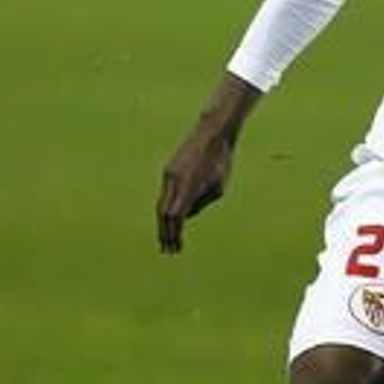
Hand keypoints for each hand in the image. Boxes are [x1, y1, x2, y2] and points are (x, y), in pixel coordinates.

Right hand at [157, 129, 234, 253]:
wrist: (212, 134)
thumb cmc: (221, 161)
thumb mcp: (218, 187)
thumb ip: (201, 203)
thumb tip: (184, 217)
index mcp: (187, 186)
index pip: (175, 216)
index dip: (174, 234)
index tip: (176, 248)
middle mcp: (173, 180)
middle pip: (164, 213)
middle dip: (165, 233)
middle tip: (168, 250)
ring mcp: (169, 174)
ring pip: (162, 204)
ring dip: (165, 223)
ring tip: (168, 239)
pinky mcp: (170, 170)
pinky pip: (167, 194)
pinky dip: (168, 209)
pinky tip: (173, 220)